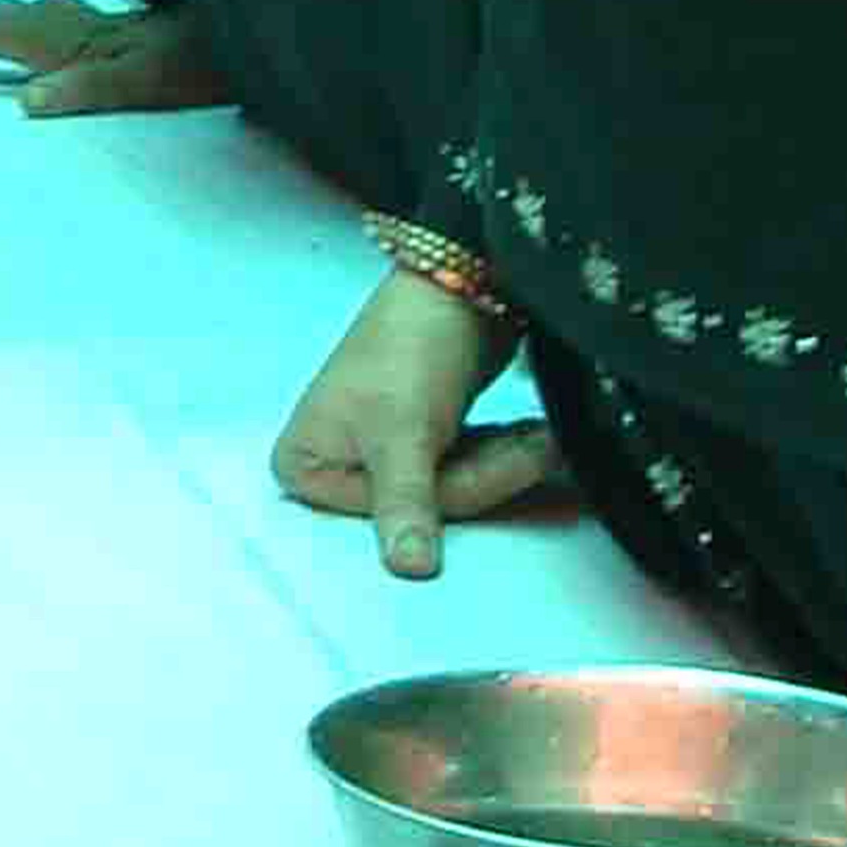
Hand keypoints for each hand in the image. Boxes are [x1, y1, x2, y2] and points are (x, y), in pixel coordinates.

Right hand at [0, 0, 219, 116]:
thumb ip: (89, 87)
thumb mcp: (148, 82)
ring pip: (20, 15)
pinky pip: (47, 23)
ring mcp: (93, 23)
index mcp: (72, 37)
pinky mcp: (113, 31)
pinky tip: (34, 36)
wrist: (248, 41)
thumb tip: (27, 102)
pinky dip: (20, 30)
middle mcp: (75, 23)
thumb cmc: (200, 65)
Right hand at [263, 271, 561, 578]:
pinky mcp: (423, 438)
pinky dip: (502, 453)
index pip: (391, 514)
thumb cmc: (411, 347)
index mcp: (305, 467)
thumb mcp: (403, 430)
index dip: (453, 490)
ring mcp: (381, 452)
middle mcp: (335, 463)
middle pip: (425, 505)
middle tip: (540, 443)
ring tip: (540, 433)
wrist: (462, 276)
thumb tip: (407, 570)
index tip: (508, 457)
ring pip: (454, 490)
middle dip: (488, 473)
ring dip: (505, 462)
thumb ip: (405, 502)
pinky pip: (467, 469)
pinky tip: (532, 435)